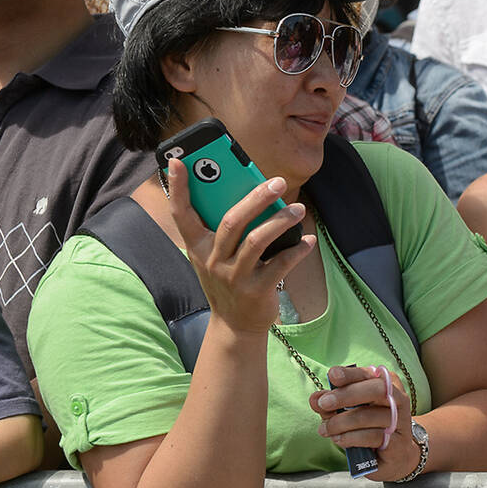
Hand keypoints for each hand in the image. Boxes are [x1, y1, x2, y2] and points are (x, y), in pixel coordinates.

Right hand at [165, 162, 314, 334]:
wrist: (235, 326)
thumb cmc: (227, 280)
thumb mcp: (215, 256)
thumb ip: (223, 229)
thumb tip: (250, 192)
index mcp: (198, 247)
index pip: (182, 214)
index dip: (178, 188)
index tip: (178, 161)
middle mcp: (212, 260)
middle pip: (232, 222)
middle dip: (255, 198)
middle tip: (277, 182)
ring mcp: (233, 277)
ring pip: (257, 241)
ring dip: (281, 221)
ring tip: (299, 209)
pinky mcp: (256, 291)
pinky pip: (280, 265)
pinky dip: (298, 250)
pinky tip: (308, 240)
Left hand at [311, 365, 418, 481]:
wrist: (395, 455)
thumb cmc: (370, 427)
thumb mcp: (348, 412)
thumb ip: (332, 405)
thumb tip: (315, 399)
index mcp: (386, 384)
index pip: (369, 374)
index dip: (350, 374)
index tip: (332, 376)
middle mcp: (398, 399)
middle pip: (376, 389)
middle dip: (347, 395)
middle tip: (324, 403)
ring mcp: (400, 421)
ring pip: (370, 415)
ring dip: (342, 422)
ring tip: (325, 429)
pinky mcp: (398, 442)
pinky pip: (373, 436)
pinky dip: (352, 437)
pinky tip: (339, 439)